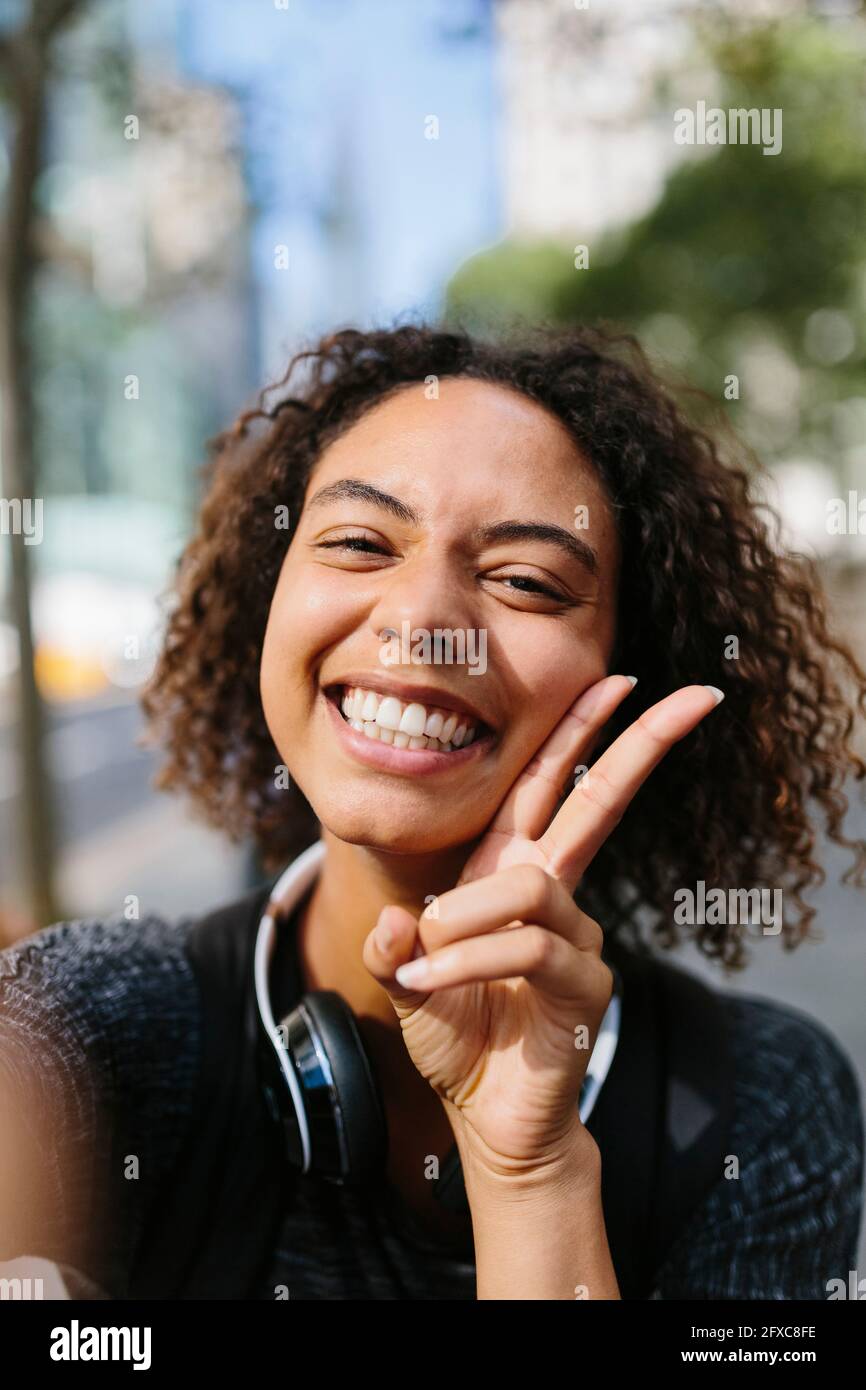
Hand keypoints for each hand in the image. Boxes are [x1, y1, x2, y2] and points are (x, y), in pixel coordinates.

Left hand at [361, 677, 723, 1178]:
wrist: (483, 1113)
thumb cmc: (454, 1033)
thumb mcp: (406, 981)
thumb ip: (398, 949)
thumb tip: (399, 926)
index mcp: (509, 870)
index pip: (549, 786)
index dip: (580, 732)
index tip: (619, 680)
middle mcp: (550, 892)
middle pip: (600, 803)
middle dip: (640, 745)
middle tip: (690, 696)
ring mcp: (576, 937)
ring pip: (529, 887)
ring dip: (467, 915)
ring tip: (429, 954)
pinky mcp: (586, 984)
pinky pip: (526, 947)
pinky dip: (470, 960)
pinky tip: (434, 982)